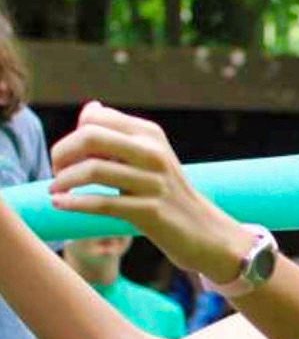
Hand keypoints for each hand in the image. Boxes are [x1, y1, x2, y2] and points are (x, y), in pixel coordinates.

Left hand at [49, 102, 248, 281]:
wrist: (202, 230)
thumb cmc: (165, 192)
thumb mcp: (148, 156)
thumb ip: (118, 134)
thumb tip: (91, 108)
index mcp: (150, 133)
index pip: (94, 118)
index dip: (71, 136)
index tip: (67, 158)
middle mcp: (153, 152)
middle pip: (90, 137)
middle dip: (61, 154)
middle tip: (56, 172)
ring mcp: (154, 182)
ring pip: (93, 170)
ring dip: (64, 180)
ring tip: (56, 190)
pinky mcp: (150, 211)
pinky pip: (102, 203)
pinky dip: (74, 203)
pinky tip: (60, 205)